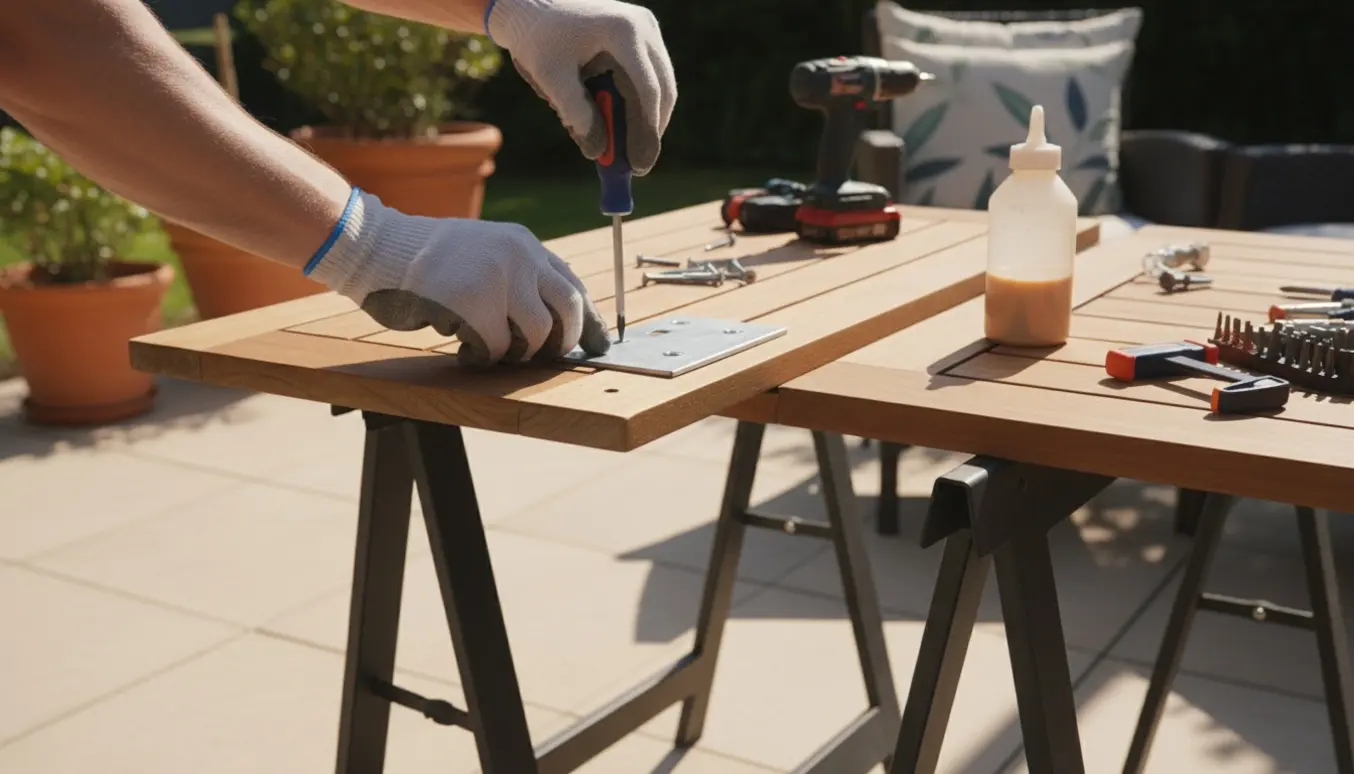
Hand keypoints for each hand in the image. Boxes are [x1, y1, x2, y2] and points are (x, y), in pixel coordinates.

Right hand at [307, 190, 611, 365]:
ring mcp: (498, 278)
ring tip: (495, 349)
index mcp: (524, 244)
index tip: (599, 343)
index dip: (588, 318)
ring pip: (536, 334)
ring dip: (519, 353)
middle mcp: (518, 256)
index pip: (572, 283)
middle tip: (552, 356)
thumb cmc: (429, 260)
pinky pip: (497, 347)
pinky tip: (466, 349)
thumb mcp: (485, 251)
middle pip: (568, 308)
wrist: (379, 248)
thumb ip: (519, 273)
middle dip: (565, 340)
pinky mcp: (474, 304)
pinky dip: (484, 357)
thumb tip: (559, 317)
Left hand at [486, 0, 676, 175]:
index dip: (646, 132)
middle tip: (638, 166)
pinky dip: (639, 104)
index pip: (647, 89)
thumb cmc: (537, 38)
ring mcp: (646, 29)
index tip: (638, 165)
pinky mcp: (641, 36)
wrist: (532, 5)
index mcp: (623, 32)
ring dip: (646, 119)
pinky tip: (624, 126)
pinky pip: (649, 77)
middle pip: (662, 89)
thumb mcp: (550, 78)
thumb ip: (575, 113)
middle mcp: (643, 27)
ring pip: (660, 85)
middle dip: (651, 130)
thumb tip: (598, 152)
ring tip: (628, 150)